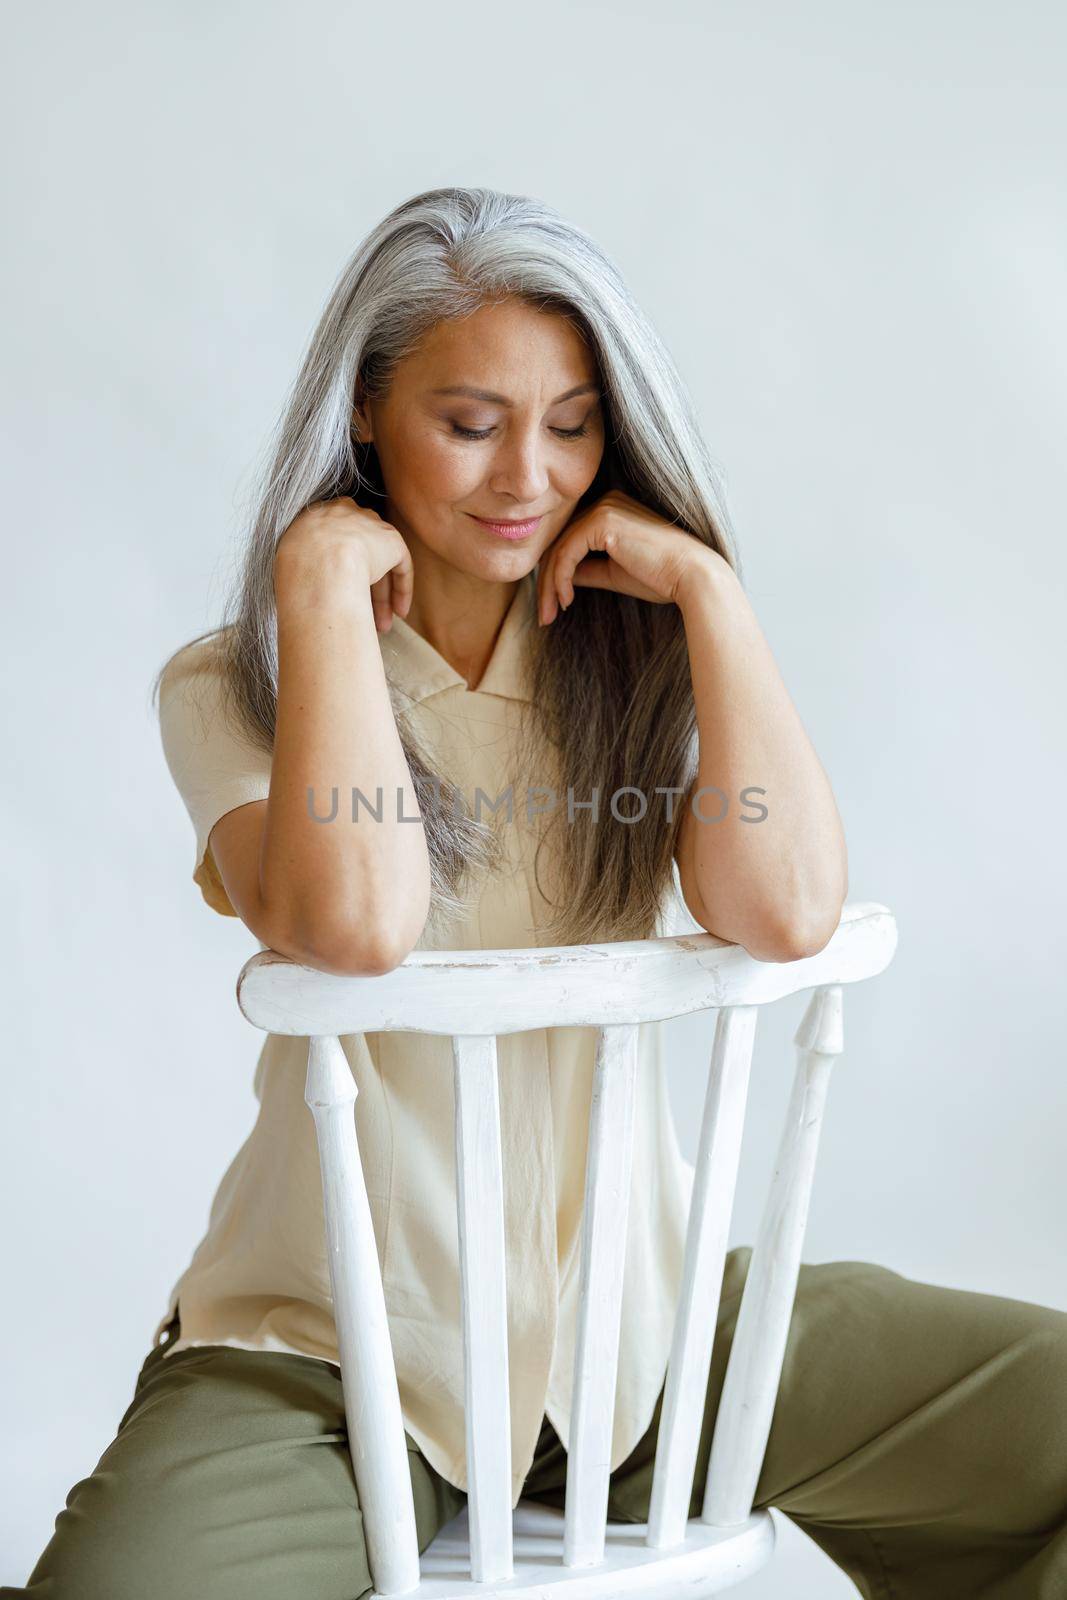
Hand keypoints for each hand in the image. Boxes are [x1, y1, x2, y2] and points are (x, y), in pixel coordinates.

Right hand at [273, 497, 413, 631]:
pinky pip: (400, 564)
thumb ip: (303, 569)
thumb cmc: (295, 570)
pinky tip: (399, 612)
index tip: (336, 596)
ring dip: (381, 597)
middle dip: (362, 589)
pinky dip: (401, 589)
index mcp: (317, 518)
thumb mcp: (288, 562)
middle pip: (358, 554)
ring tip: (382, 627)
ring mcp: (369, 525)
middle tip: (362, 617)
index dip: (337, 574)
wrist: (318, 562)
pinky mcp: (391, 539)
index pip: (332, 546)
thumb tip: (305, 596)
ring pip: (379, 564)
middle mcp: (345, 515)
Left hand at [536, 489, 728, 624]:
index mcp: (611, 509)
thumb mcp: (614, 573)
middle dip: (546, 582)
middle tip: (544, 616)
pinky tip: (566, 601)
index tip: (553, 605)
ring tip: (549, 615)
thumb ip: (587, 569)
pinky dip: (560, 580)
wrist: (691, 576)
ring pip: (558, 549)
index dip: (555, 574)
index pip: (570, 540)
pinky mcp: (602, 521)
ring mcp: (604, 507)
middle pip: (559, 543)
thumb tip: (561, 578)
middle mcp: (605, 502)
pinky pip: (566, 553)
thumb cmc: (661, 577)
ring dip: (549, 586)